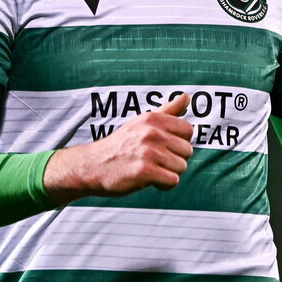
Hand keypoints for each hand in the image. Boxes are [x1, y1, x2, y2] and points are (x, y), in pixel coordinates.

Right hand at [43, 93, 193, 203]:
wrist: (93, 165)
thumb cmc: (121, 145)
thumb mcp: (142, 122)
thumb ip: (167, 110)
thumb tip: (186, 96)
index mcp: (153, 119)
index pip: (188, 130)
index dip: (179, 141)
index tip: (163, 146)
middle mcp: (152, 132)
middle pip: (187, 151)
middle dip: (174, 159)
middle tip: (154, 160)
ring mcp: (148, 152)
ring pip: (181, 167)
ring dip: (168, 173)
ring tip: (150, 169)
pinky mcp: (144, 171)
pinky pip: (172, 181)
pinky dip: (164, 185)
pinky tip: (149, 180)